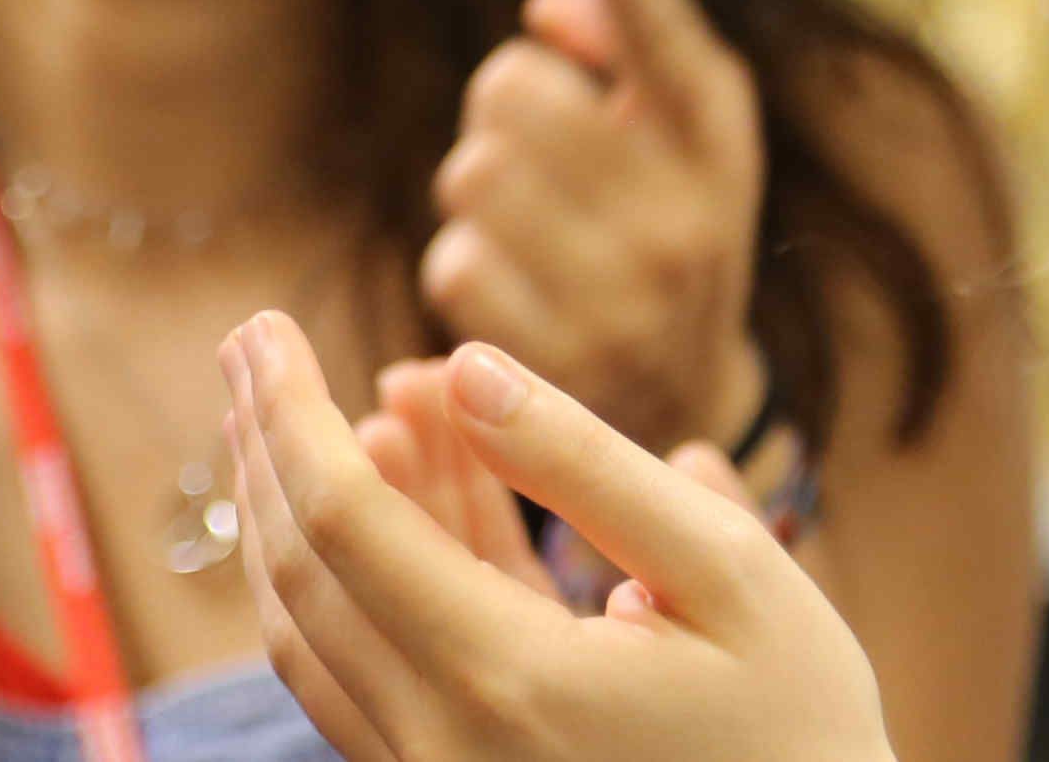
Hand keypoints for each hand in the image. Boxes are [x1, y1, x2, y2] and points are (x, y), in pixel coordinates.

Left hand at [227, 317, 893, 761]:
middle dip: (267, 448)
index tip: (265, 329)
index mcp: (506, 681)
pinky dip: (358, 574)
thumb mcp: (729, 572)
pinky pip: (367, 672)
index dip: (292, 413)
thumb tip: (466, 368)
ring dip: (300, 511)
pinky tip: (400, 481)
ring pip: (317, 632)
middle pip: (303, 576)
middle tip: (252, 347)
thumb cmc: (797, 727)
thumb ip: (588, 466)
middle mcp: (442, 745)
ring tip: (321, 402)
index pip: (344, 521)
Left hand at [423, 0, 768, 449]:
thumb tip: (548, 7)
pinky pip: (453, 262)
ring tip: (525, 214)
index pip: (664, 34)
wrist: (686, 401)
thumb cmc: (660, 219)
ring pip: (473, 172)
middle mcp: (684, 219)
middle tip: (534, 141)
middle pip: (514, 88)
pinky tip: (510, 281)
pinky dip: (463, 259)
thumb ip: (622, 32)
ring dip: (477, 181)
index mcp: (717, 139)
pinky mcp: (558, 367)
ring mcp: (624, 301)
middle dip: (502, 100)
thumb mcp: (676, 126)